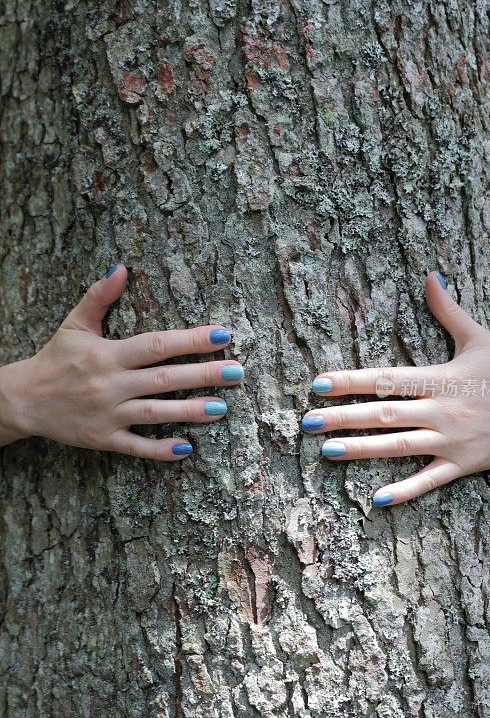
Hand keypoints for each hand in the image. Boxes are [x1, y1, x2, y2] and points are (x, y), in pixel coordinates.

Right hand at [0, 264, 243, 459]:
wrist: (24, 400)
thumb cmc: (56, 359)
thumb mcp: (74, 325)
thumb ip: (98, 296)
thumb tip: (121, 267)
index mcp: (107, 354)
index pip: (155, 344)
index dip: (190, 340)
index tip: (222, 335)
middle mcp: (110, 384)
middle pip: (163, 378)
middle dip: (203, 375)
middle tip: (236, 372)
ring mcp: (107, 414)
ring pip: (154, 414)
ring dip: (189, 411)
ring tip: (222, 407)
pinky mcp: (104, 439)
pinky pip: (136, 447)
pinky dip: (160, 450)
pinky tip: (187, 448)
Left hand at [302, 271, 489, 506]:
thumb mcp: (480, 338)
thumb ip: (448, 310)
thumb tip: (430, 275)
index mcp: (441, 378)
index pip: (388, 378)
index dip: (352, 380)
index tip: (319, 384)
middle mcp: (442, 410)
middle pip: (386, 413)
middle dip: (345, 417)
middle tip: (308, 422)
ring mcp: (452, 440)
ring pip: (401, 446)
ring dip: (363, 449)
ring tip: (327, 451)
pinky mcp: (464, 465)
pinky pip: (431, 480)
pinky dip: (406, 491)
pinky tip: (377, 500)